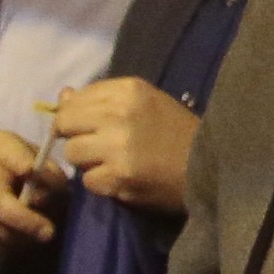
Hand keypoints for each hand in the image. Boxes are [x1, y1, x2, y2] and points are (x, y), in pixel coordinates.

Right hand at [0, 128, 68, 258]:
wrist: (5, 179)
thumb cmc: (32, 173)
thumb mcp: (47, 168)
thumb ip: (49, 179)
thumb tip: (38, 198)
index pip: (9, 153)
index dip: (21, 163)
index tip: (32, 173)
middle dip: (23, 220)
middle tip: (48, 233)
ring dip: (13, 237)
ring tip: (32, 239)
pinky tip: (11, 244)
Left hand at [46, 77, 197, 213]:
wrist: (210, 167)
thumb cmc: (177, 133)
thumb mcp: (144, 103)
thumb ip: (103, 99)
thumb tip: (62, 97)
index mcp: (128, 90)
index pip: (75, 99)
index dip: (76, 116)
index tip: (90, 128)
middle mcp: (119, 113)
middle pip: (65, 124)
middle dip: (76, 137)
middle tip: (97, 148)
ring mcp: (117, 146)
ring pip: (72, 153)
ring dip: (87, 162)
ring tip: (111, 164)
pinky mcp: (118, 176)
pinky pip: (88, 180)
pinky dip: (101, 183)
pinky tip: (121, 180)